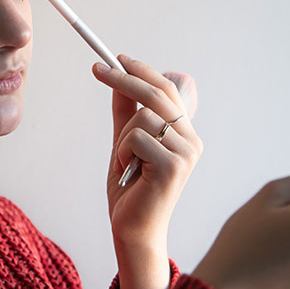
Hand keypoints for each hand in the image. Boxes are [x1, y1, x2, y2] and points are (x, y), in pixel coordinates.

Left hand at [92, 54, 202, 288]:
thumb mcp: (125, 143)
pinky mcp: (174, 167)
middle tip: (97, 69)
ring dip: (121, 139)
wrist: (133, 230)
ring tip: (124, 164)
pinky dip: (122, 153)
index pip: (167, 90)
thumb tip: (117, 79)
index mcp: (185, 133)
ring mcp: (187, 154)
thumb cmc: (130, 189)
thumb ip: (125, 113)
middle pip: (157, 94)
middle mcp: (192, 141)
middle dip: (124, 78)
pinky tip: (127, 173)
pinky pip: (136, 138)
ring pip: (142, 118)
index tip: (117, 58)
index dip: (143, 71)